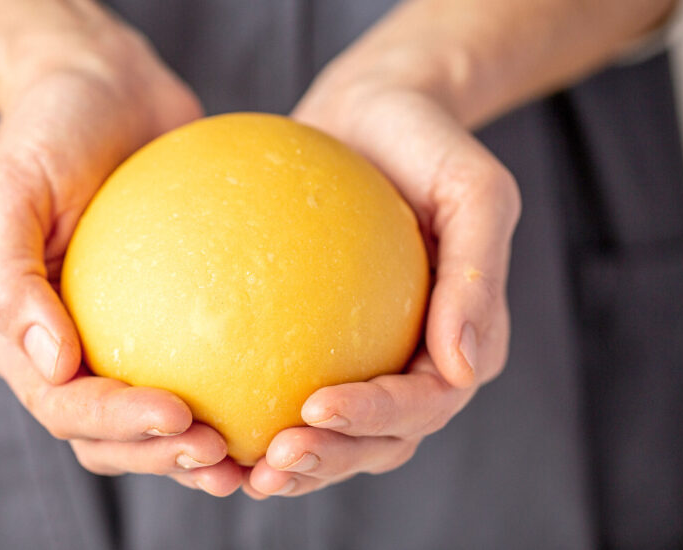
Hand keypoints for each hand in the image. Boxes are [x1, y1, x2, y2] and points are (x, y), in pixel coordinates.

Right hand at [0, 9, 241, 495]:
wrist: (102, 87)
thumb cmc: (47, 129)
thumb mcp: (8, 187)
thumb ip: (11, 276)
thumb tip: (51, 364)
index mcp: (22, 335)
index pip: (64, 405)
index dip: (117, 427)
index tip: (178, 417)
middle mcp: (68, 350)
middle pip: (111, 436)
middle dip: (163, 456)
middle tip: (223, 453)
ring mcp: (121, 337)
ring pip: (160, 419)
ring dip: (201, 450)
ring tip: (256, 454)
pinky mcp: (174, 315)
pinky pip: (208, 360)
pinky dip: (239, 390)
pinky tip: (286, 390)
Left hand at [244, 34, 520, 497]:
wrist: (375, 110)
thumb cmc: (428, 140)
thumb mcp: (474, 190)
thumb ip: (476, 275)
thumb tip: (464, 367)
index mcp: (462, 340)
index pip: (426, 403)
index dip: (375, 420)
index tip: (314, 408)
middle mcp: (419, 361)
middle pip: (380, 440)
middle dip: (328, 461)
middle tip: (269, 464)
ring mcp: (370, 355)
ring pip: (335, 432)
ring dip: (293, 461)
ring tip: (239, 468)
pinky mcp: (320, 339)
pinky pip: (285, 381)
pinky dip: (255, 409)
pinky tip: (206, 414)